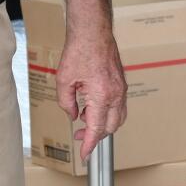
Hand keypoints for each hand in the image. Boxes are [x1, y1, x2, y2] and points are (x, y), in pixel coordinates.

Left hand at [58, 25, 126, 161]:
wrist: (93, 31)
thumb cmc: (79, 51)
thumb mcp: (64, 80)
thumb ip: (67, 103)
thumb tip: (74, 115)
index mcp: (101, 95)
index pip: (97, 129)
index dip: (89, 144)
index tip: (84, 155)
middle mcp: (116, 94)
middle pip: (111, 127)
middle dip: (95, 135)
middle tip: (79, 135)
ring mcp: (121, 88)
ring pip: (118, 118)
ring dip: (103, 124)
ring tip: (85, 120)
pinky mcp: (121, 83)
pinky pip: (119, 106)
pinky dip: (107, 113)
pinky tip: (93, 107)